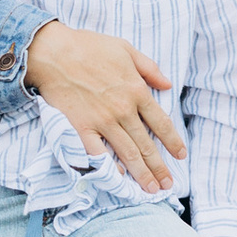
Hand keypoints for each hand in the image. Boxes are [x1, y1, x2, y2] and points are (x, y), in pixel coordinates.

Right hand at [25, 23, 185, 191]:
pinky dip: (109, 167)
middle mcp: (123, 110)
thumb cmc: (89, 47)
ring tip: (151, 190)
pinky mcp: (81, 128)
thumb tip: (168, 84)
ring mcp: (102, 121)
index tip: (181, 155)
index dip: (173, 141)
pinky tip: (119, 178)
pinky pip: (98, 153)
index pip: (161, 123)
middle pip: (146, 144)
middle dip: (159, 167)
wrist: (55, 52)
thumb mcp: (126, 49)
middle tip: (168, 184)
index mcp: (136, 90)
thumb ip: (149, 68)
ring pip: (127, 153)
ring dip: (141, 174)